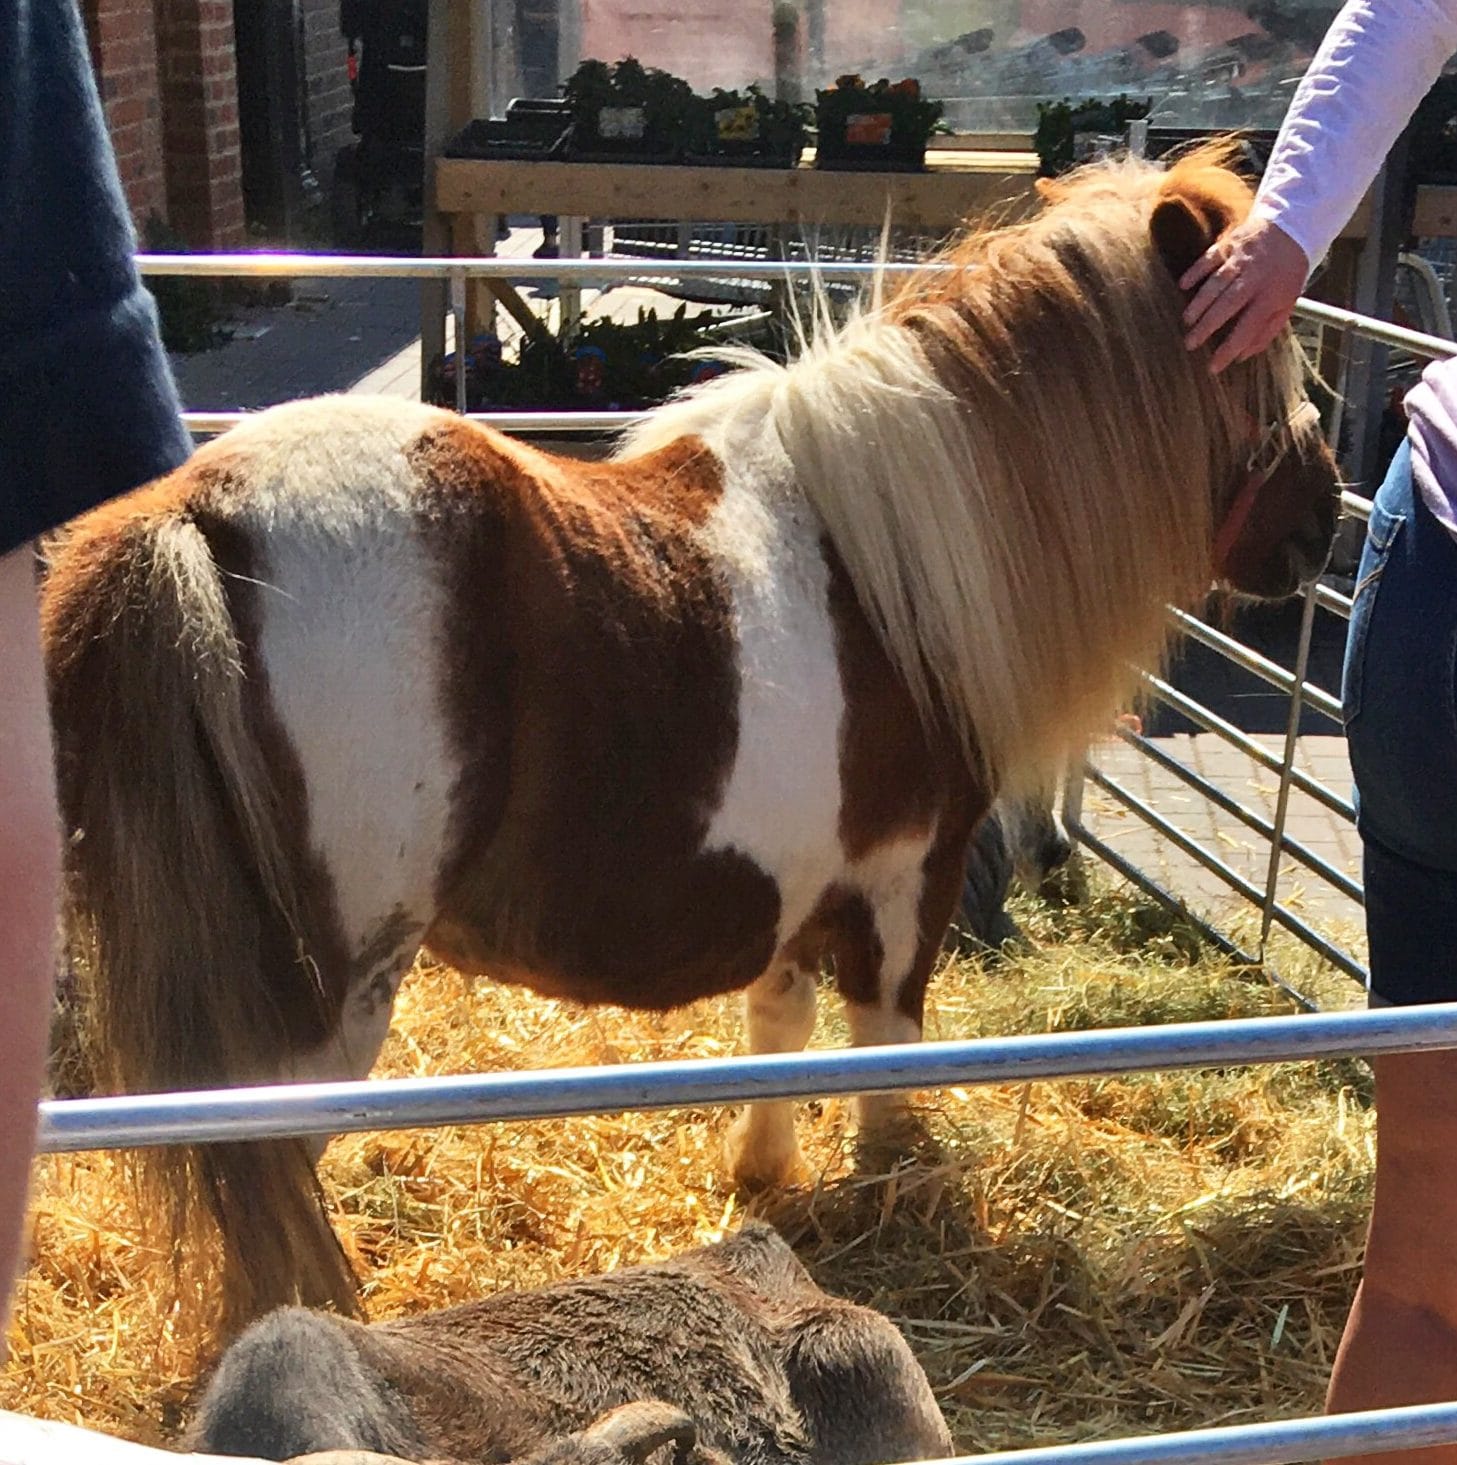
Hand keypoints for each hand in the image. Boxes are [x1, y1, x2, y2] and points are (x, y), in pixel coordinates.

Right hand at [1180, 217, 1309, 373]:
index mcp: (1271, 296)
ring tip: (1187, 321)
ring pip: (1216, 283)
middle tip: (1190, 344)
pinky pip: (1209, 259)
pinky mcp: (1230, 244)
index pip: (1248, 328)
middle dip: (1207, 326)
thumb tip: (1241, 356)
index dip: (1229, 349)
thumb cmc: (1286, 274)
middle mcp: (1255, 278)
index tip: (1213, 366)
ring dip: (1199, 303)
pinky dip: (1195, 272)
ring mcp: (1241, 259)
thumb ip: (1266, 332)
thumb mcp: (1286, 304)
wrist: (1293, 228)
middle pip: (1227, 305)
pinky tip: (1183, 286)